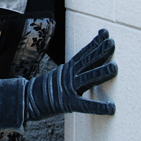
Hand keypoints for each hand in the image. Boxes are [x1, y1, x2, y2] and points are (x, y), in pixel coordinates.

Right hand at [0, 29, 117, 132]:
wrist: (26, 100)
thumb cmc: (44, 91)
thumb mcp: (59, 77)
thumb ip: (71, 73)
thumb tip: (80, 69)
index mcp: (68, 69)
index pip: (84, 53)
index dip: (95, 43)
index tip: (105, 33)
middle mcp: (69, 75)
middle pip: (87, 61)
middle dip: (101, 51)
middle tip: (112, 42)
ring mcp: (69, 88)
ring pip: (88, 78)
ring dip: (101, 72)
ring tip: (114, 68)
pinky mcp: (68, 103)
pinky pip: (86, 105)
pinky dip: (99, 107)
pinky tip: (111, 108)